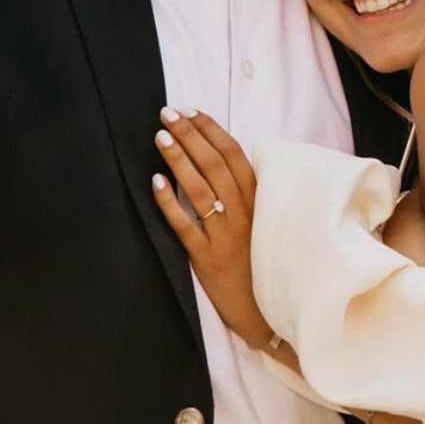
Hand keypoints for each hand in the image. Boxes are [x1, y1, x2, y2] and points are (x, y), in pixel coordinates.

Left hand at [148, 107, 275, 351]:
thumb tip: (225, 159)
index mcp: (260, 201)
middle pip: (214, 165)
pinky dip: (169, 203)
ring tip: (160, 137)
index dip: (211, 130)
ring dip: (178, 159)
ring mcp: (226, 236)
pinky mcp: (207, 258)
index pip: (234, 155)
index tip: (190, 110)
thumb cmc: (265, 262)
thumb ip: (250, 194)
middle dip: (189, 135)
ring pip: (200, 189)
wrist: (269, 312)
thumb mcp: (266, 223)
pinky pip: (185, 226)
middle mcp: (245, 213)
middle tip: (167, 113)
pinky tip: (155, 182)